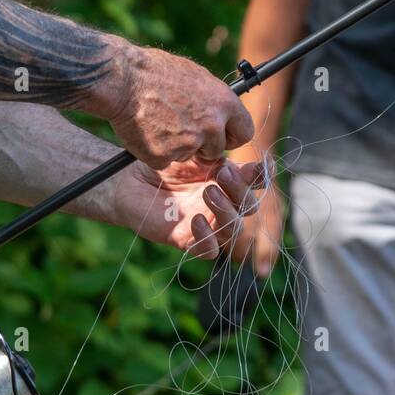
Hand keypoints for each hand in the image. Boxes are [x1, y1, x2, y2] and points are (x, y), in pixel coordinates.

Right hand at [88, 40, 254, 168]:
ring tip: (159, 122)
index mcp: (224, 102)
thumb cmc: (155, 72)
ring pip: (189, 155)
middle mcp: (211, 126)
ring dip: (177, 147)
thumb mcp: (195, 77)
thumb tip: (221, 110)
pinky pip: (164, 160)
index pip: (245, 132)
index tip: (223, 136)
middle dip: (203, 146)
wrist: (122, 80)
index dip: (232, 136)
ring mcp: (188, 144)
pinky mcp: (164, 157)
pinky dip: (156, 151)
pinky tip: (146, 130)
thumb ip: (213, 99)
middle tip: (183, 130)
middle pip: (217, 150)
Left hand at [113, 154, 271, 264]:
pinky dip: (207, 238)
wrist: (131, 181)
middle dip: (240, 190)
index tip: (258, 166)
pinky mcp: (190, 240)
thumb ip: (214, 153)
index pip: (256, 181)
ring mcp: (209, 223)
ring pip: (235, 229)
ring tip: (208, 193)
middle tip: (222, 174)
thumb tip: (236, 145)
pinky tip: (195, 220)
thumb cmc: (162, 164)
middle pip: (249, 206)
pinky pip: (209, 249)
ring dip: (227, 212)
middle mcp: (223, 203)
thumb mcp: (191, 153)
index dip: (263, 175)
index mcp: (228, 180)